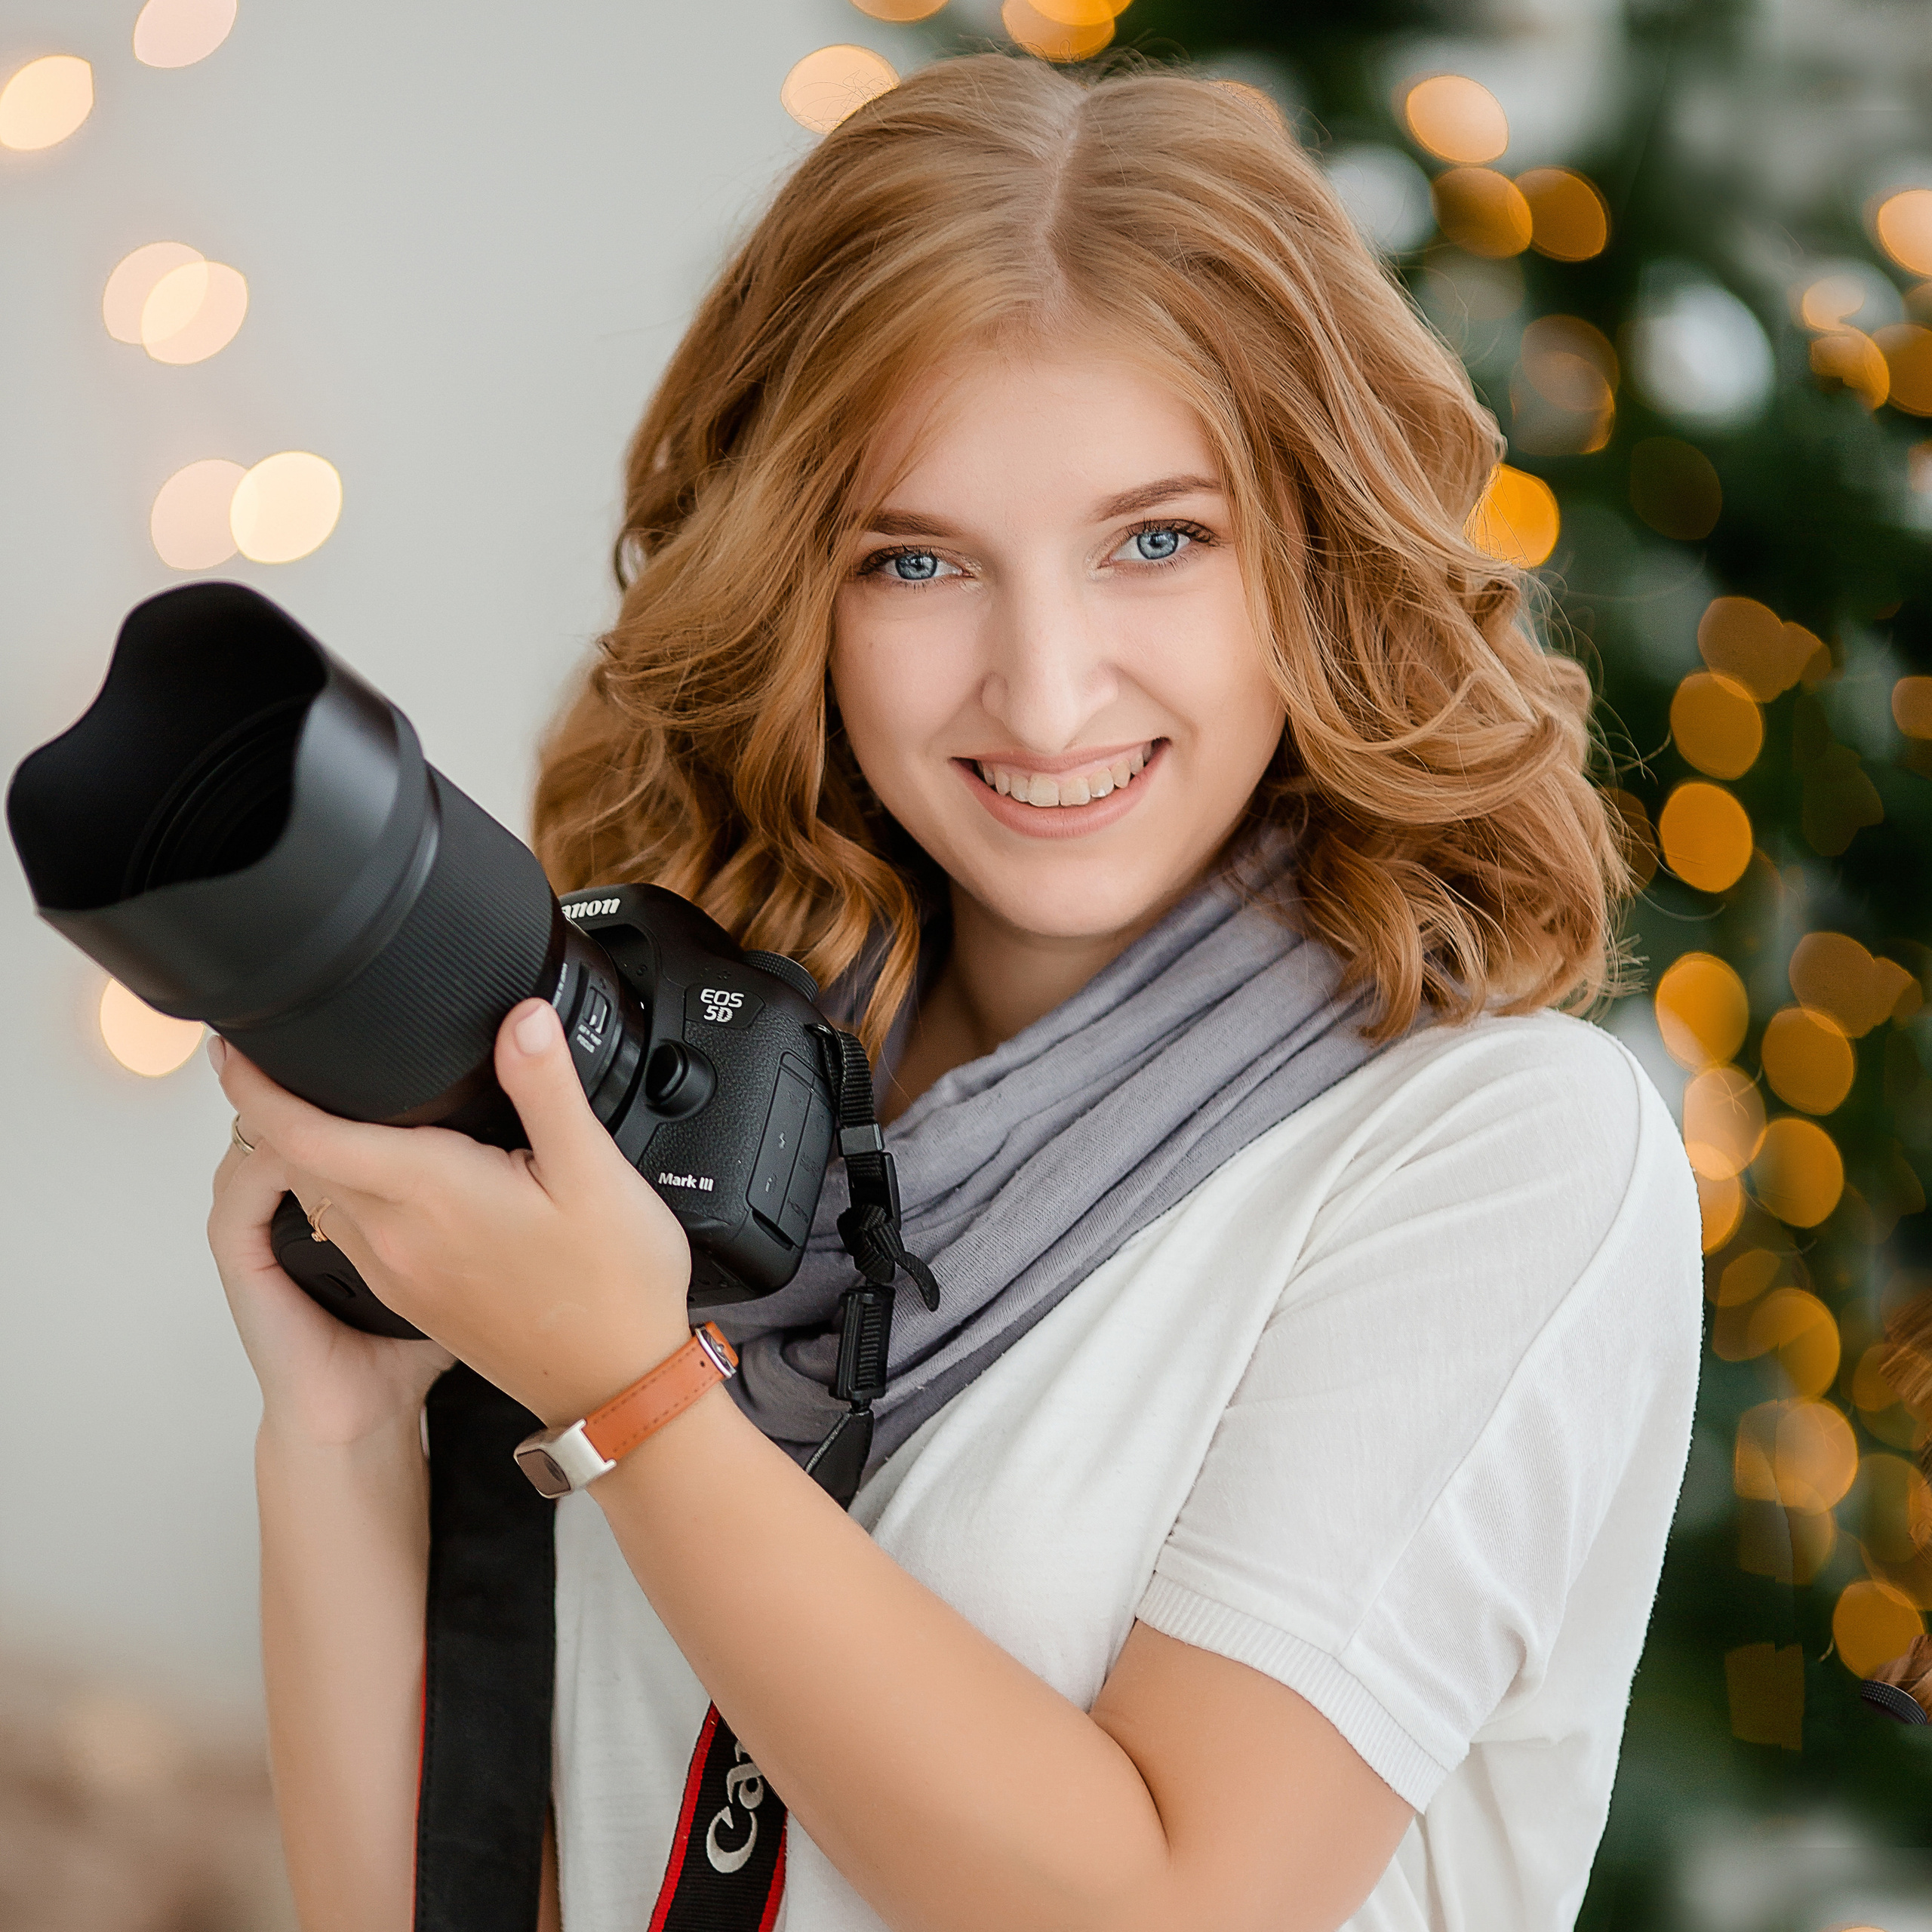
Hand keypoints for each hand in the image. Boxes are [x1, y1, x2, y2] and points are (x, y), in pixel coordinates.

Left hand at [212, 1001, 694, 1424]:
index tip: (235, 1050)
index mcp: (429, 1196)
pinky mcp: (417, 1298)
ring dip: (315, 1152)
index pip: (304, 1136)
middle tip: (292, 1058)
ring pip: (328, 1198)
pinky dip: (350, 1189)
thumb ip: (548, 1087)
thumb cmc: (612, 1289)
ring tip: (334, 1107)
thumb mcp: (596, 1173)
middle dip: (285, 1109)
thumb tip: (521, 1019)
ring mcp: (402, 1273)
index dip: (256, 1088)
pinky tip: (391, 1174)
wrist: (616, 1385)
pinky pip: (356, 1231)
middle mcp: (398, 1239)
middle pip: (306, 1162)